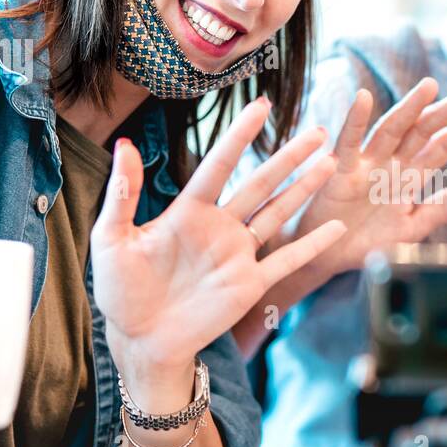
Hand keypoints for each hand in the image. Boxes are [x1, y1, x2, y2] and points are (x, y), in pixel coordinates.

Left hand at [90, 97, 346, 385]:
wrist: (139, 339)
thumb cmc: (120, 291)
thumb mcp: (111, 239)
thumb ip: (123, 194)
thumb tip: (123, 145)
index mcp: (188, 212)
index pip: (220, 165)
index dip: (240, 136)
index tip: (260, 107)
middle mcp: (219, 228)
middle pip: (261, 183)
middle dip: (289, 157)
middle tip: (318, 131)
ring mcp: (238, 255)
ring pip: (279, 213)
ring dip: (304, 189)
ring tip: (331, 164)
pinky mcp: (249, 285)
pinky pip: (287, 261)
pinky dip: (312, 244)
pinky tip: (335, 228)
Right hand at [290, 77, 446, 280]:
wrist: (329, 256)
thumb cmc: (369, 241)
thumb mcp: (412, 227)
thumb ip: (444, 209)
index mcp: (411, 176)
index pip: (442, 148)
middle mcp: (391, 163)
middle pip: (420, 132)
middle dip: (442, 113)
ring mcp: (366, 164)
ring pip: (390, 130)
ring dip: (408, 108)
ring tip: (428, 87)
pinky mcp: (340, 171)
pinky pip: (348, 143)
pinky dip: (354, 121)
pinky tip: (363, 98)